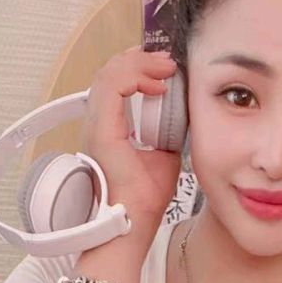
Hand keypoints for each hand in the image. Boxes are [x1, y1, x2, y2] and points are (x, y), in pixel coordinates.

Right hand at [82, 45, 182, 223]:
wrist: (135, 223)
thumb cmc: (144, 199)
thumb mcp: (166, 154)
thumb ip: (169, 131)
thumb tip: (183, 113)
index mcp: (110, 127)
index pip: (117, 83)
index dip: (139, 67)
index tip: (166, 67)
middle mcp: (98, 123)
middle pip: (111, 72)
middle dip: (140, 59)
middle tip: (168, 61)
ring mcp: (97, 126)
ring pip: (109, 73)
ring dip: (140, 64)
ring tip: (165, 67)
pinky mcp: (102, 130)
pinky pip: (111, 87)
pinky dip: (135, 78)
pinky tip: (157, 85)